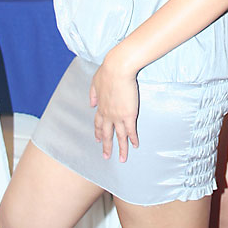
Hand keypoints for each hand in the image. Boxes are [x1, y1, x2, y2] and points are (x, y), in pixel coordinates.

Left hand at [90, 44, 139, 161]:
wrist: (118, 69)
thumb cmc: (108, 71)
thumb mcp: (95, 82)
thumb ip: (93, 94)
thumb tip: (91, 104)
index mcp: (100, 106)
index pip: (99, 123)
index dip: (99, 131)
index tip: (98, 139)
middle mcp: (108, 114)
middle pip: (107, 134)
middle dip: (107, 146)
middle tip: (106, 156)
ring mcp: (118, 116)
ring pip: (119, 136)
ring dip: (121, 148)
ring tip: (123, 159)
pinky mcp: (129, 115)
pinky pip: (131, 131)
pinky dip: (133, 139)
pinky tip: (135, 146)